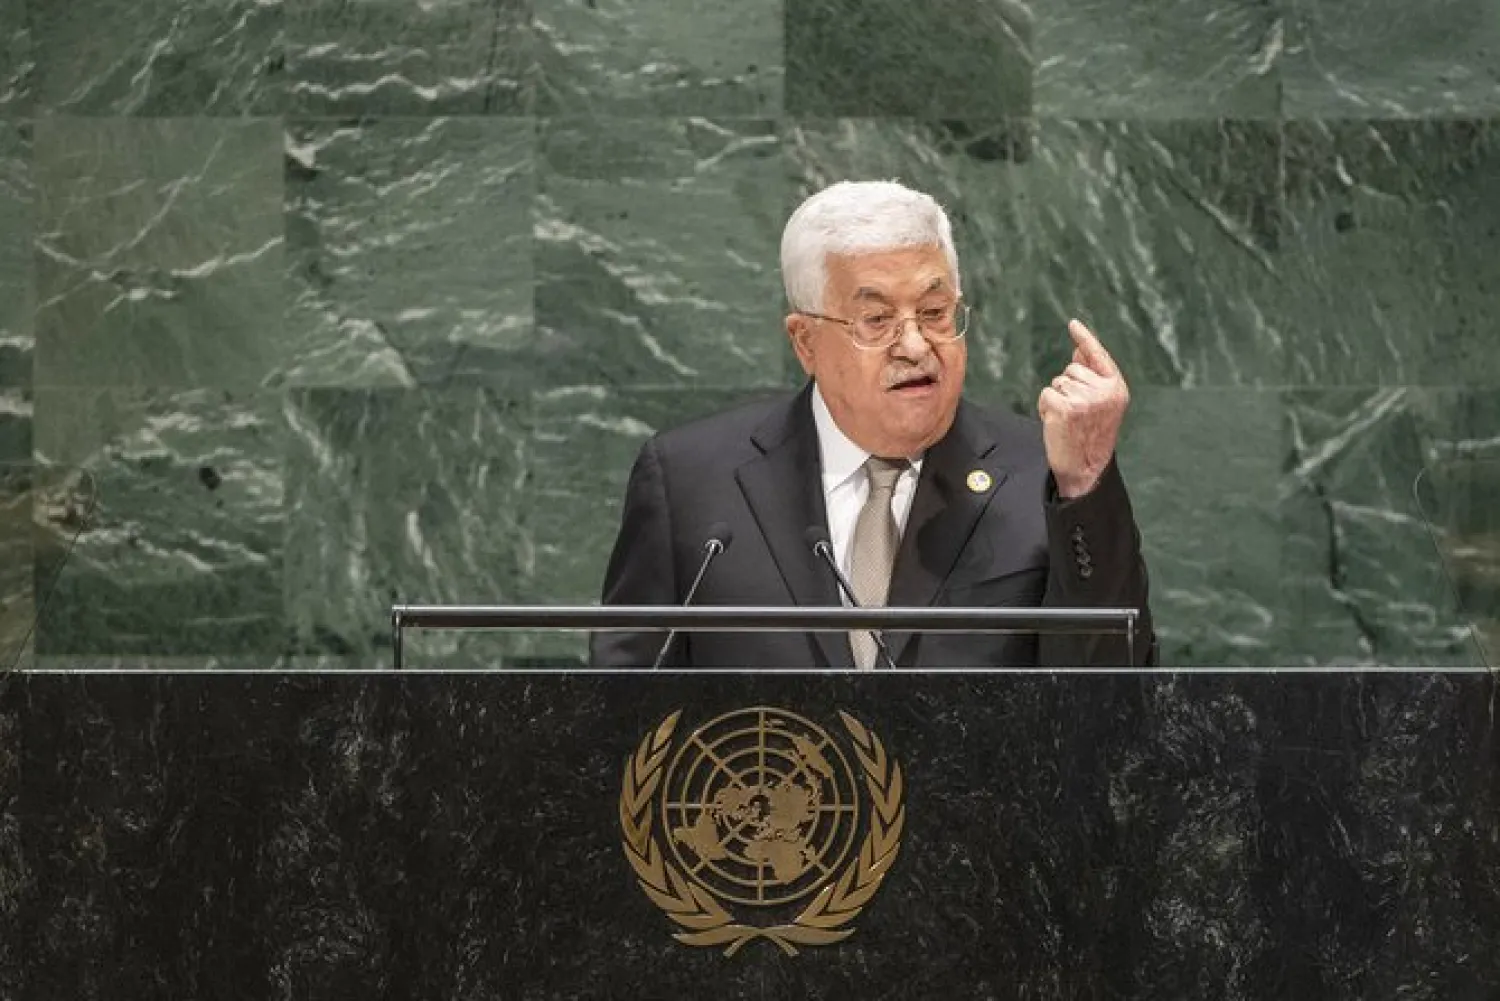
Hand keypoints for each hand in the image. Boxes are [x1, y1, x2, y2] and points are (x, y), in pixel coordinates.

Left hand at [1037, 319, 1129, 498]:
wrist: (1086, 468)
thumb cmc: (1090, 436)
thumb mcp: (1099, 403)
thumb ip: (1091, 375)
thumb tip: (1078, 348)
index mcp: (1116, 388)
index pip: (1098, 356)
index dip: (1085, 338)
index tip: (1073, 323)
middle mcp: (1103, 391)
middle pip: (1072, 369)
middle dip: (1068, 387)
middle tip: (1076, 414)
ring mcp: (1084, 399)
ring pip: (1058, 382)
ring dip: (1057, 398)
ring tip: (1068, 420)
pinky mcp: (1065, 408)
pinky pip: (1046, 393)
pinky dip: (1046, 407)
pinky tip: (1056, 423)